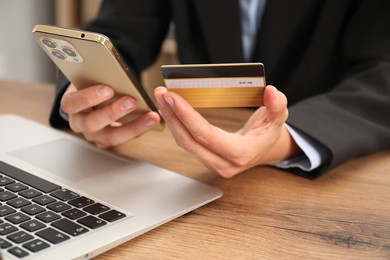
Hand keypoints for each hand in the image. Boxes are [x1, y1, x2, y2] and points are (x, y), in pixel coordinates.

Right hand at [61, 84, 159, 147]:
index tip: (108, 89)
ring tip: (151, 116)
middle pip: (93, 123)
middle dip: (113, 112)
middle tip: (131, 101)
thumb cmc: (92, 84)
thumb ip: (97, 76)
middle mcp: (80, 123)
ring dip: (134, 126)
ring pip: (112, 137)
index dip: (89, 97)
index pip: (73, 104)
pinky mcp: (109, 141)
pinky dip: (141, 129)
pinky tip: (153, 119)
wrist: (94, 98)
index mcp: (70, 105)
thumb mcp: (90, 77)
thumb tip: (114, 71)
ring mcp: (95, 135)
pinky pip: (126, 138)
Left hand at [154, 85, 300, 177]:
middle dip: (172, 115)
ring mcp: (213, 163)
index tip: (172, 96)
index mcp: (240, 154)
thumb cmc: (270, 132)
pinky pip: (187, 143)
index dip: (187, 116)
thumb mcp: (279, 117)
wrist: (266, 149)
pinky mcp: (206, 158)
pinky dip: (177, 125)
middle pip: (189, 140)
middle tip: (161, 93)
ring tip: (162, 98)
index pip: (205, 135)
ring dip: (171, 120)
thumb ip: (277, 105)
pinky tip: (170, 110)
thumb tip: (272, 92)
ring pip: (184, 143)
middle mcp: (223, 164)